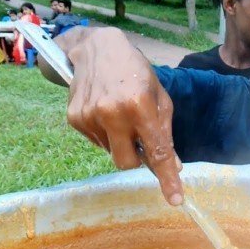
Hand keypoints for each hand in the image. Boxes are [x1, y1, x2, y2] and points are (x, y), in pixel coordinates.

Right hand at [50, 27, 184, 205]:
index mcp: (140, 106)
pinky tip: (105, 112)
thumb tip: (172, 166)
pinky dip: (105, 134)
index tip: (175, 199)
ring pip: (111, 154)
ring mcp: (90, 117)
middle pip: (127, 163)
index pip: (157, 151)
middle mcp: (113, 113)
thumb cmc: (136, 73)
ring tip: (120, 115)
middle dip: (136, 159)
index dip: (167, 178)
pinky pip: (96, 142)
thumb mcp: (160, 98)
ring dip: (120, 142)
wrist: (97, 49)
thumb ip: (165, 133)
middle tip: (140, 140)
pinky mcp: (74, 119)